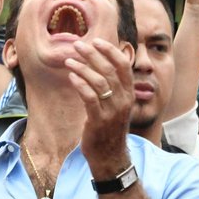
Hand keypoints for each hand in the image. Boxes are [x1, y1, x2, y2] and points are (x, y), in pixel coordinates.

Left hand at [67, 37, 135, 177]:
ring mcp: (112, 111)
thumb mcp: (116, 106)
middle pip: (109, 70)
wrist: (110, 157)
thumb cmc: (109, 129)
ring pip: (98, 81)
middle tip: (77, 45)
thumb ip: (112, 87)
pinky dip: (80, 84)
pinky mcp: (98, 120)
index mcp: (129, 94)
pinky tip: (71, 77)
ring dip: (82, 67)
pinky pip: (89, 97)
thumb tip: (99, 65)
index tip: (96, 41)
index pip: (123, 65)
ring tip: (69, 60)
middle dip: (92, 54)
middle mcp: (123, 101)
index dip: (110, 50)